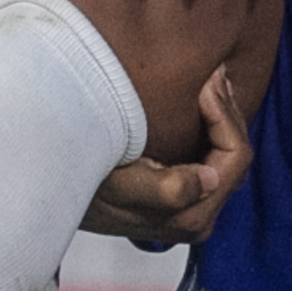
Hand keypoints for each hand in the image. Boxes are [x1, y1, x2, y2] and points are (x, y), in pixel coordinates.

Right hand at [79, 66, 253, 244]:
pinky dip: (210, 125)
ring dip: (220, 115)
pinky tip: (199, 100)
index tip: (205, 83)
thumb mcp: (118, 184)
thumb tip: (210, 179)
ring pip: (228, 154)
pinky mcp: (184, 198)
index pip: (234, 157)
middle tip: (212, 72)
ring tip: (208, 79)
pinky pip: (213, 157)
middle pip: (235, 155)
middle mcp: (199, 218)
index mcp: (191, 215)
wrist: (55, 197)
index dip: (224, 115)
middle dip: (226, 109)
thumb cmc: (84, 185)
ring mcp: (193, 208)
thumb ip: (166, 189)